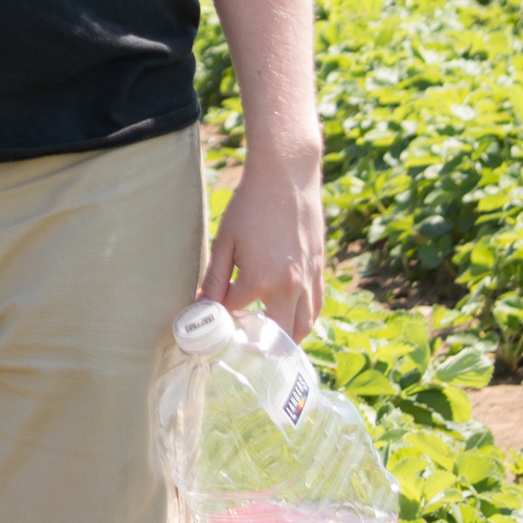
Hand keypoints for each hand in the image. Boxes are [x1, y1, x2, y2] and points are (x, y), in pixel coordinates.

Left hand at [199, 155, 324, 339]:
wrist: (286, 177)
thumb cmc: (250, 205)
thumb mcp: (224, 241)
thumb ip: (215, 279)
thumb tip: (203, 308)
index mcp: (260, 281)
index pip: (235, 315)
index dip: (219, 318)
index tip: (209, 320)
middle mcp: (289, 287)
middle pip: (276, 337)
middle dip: (258, 346)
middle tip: (242, 344)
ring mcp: (309, 280)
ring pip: (303, 328)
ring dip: (286, 339)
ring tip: (267, 340)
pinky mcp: (320, 270)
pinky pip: (316, 308)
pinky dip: (304, 319)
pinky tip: (289, 317)